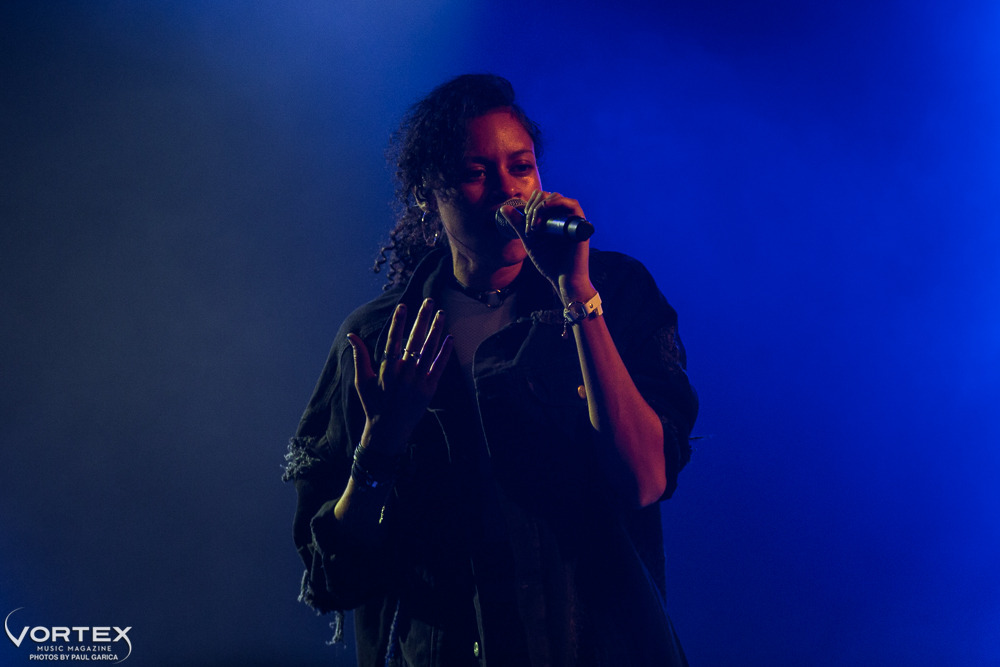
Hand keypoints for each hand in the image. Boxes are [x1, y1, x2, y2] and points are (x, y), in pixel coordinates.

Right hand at [346, 299, 452, 455]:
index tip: (403, 306)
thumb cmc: (373, 404)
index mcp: (386, 371)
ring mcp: (417, 383)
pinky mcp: (429, 390)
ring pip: (428, 352)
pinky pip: (438, 368)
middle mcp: (403, 376)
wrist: (389, 431)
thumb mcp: (362, 382)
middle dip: (422, 320)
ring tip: (441, 313)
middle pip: (414, 342)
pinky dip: (444, 353)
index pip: (393, 342)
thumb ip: (360, 357)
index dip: (398, 324)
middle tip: (429, 301)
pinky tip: (449, 337)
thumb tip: (351, 335)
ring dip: (436, 331)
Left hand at [517, 190, 593, 299]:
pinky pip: (572, 204)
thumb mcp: (529, 240)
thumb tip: (503, 208)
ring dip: (541, 207)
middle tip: (530, 226)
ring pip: (556, 197)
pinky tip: (546, 210)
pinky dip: (557, 203)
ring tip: (536, 226)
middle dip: (533, 206)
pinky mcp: (580, 223)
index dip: (529, 205)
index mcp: (552, 217)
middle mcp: (562, 215)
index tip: (525, 223)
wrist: (563, 278)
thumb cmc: (549, 262)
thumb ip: (517, 224)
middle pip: (547, 194)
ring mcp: (571, 218)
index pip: (540, 198)